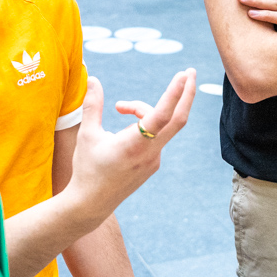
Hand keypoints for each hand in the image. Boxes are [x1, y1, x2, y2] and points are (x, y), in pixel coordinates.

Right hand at [65, 71, 196, 219]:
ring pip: (160, 126)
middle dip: (186, 93)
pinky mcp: (152, 165)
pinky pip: (156, 137)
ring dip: (146, 110)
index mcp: (134, 145)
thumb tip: (92, 78)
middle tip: (189, 71)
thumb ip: (92, 105)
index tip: (183, 75)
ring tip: (120, 107)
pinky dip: (145, 125)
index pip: (161, 115)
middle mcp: (150, 153)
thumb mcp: (86, 135)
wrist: (91, 204)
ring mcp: (154, 160)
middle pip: (178, 119)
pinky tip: (124, 130)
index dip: (174, 93)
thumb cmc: (87, 169)